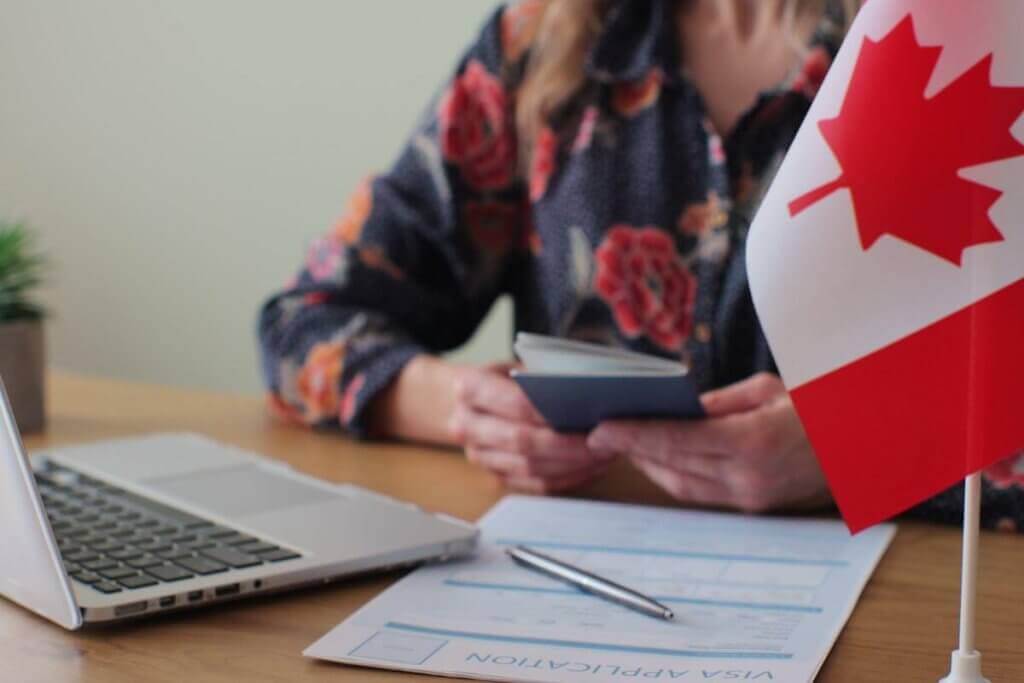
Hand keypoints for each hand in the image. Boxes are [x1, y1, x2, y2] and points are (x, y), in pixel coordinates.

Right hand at [449, 364, 613, 493]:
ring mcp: (479, 456)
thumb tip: (586, 391)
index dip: (551, 411)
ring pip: (530, 468)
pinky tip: (591, 467)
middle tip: (603, 439)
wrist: (471, 403)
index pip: (515, 403)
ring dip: (572, 464)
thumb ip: (543, 377)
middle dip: (567, 443)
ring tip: (605, 453)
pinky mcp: (496, 477)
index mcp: (469, 389)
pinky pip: (535, 485)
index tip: (585, 413)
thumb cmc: (504, 380)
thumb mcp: (518, 365)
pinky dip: (567, 478)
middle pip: (522, 441)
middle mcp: (466, 426)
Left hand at [587, 373, 830, 512]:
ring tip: (620, 443)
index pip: (676, 441)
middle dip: (632, 450)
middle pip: (673, 465)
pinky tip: (656, 457)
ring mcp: (751, 496)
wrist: (866, 446)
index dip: (633, 436)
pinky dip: (673, 475)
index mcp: (752, 441)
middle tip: (599, 433)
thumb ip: (717, 402)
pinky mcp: (754, 505)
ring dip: (648, 465)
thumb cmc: (821, 406)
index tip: (600, 429)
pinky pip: (700, 492)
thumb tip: (677, 409)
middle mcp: (749, 476)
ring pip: (682, 486)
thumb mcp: (768, 389)